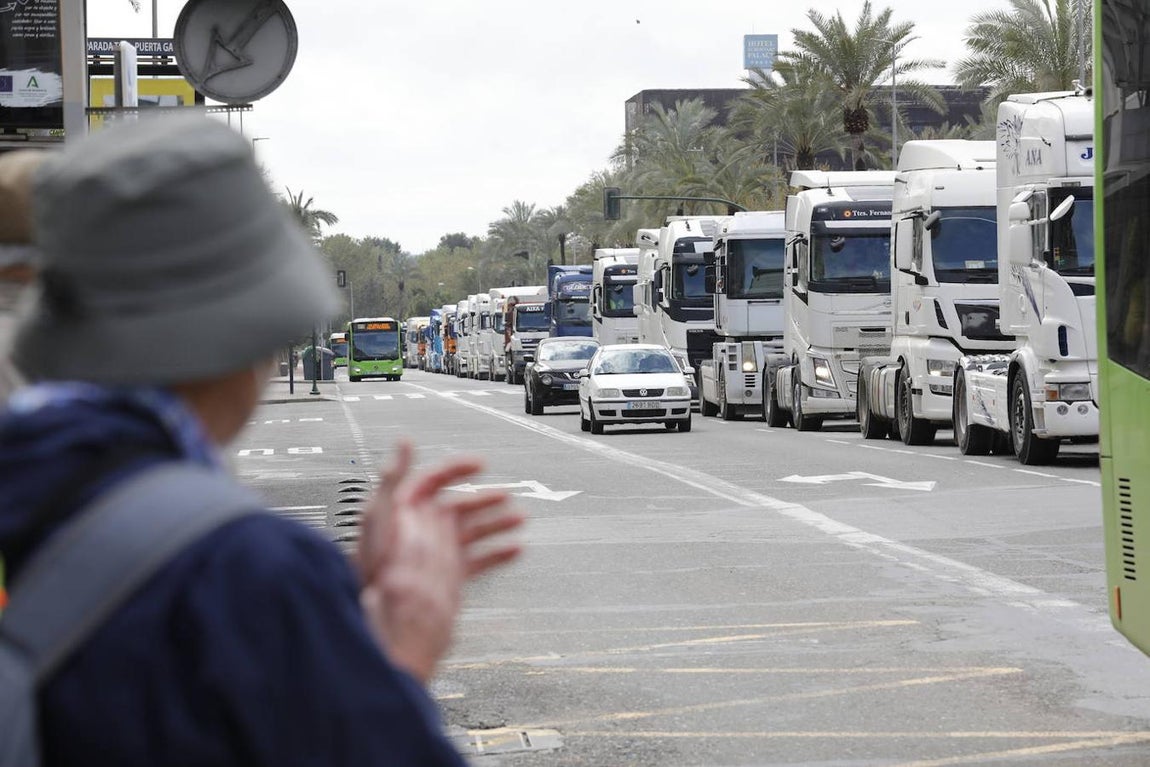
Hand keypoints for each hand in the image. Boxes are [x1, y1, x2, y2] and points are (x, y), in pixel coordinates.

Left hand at [357, 442, 523, 682]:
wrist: (380, 611)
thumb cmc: (376, 563)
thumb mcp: (381, 513)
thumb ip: (393, 476)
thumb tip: (404, 442)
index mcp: (408, 508)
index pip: (436, 479)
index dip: (459, 469)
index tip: (481, 464)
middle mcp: (424, 527)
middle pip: (461, 504)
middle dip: (486, 498)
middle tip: (509, 496)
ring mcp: (438, 551)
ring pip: (474, 530)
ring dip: (498, 522)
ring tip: (520, 519)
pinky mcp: (448, 574)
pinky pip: (479, 559)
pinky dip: (498, 553)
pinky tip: (515, 549)